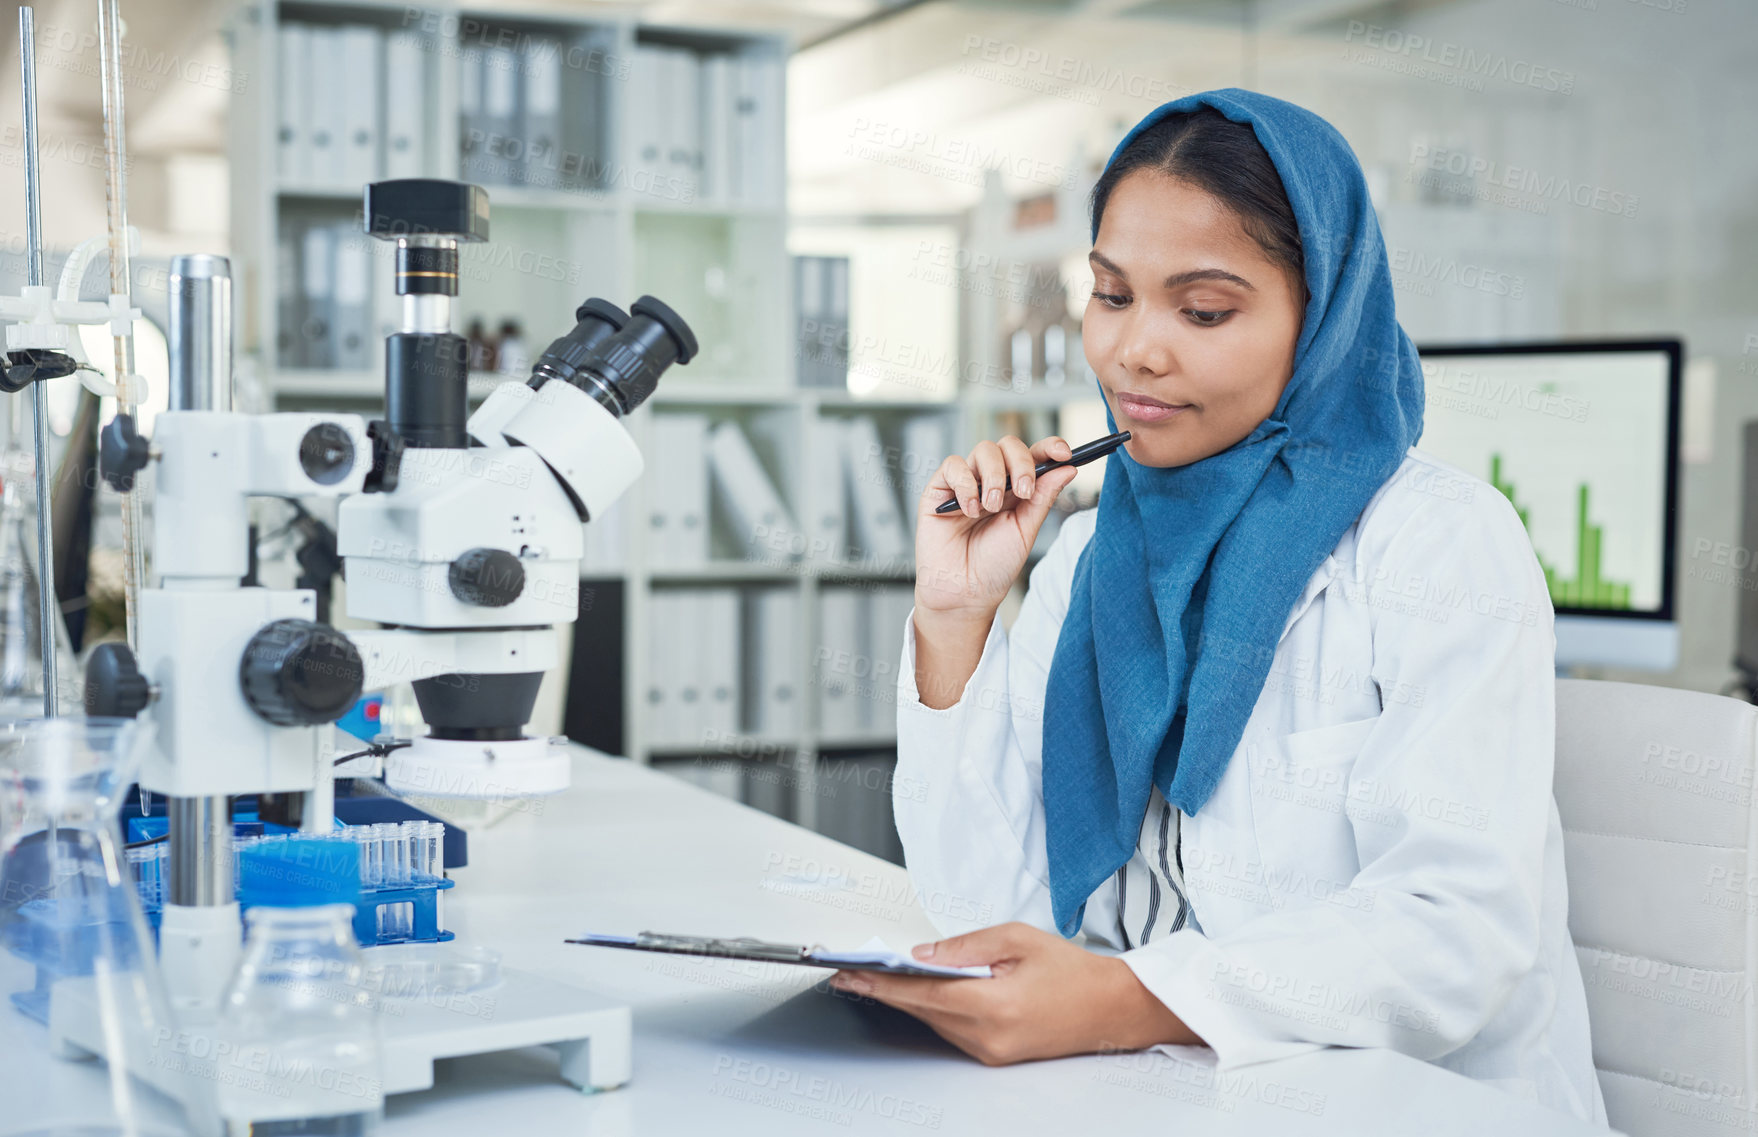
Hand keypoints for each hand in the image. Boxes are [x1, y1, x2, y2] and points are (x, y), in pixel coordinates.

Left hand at [827, 922, 1201, 1064]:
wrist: (1112, 1008)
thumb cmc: (1072, 970)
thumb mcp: (1017, 938)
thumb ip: (965, 946)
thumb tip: (922, 954)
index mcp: (994, 1005)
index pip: (921, 993)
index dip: (880, 982)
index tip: (849, 973)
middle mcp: (988, 1037)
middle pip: (921, 1010)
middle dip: (884, 989)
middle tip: (850, 971)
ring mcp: (991, 1052)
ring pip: (933, 1022)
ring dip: (907, 1000)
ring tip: (875, 977)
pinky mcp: (995, 1056)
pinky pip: (951, 1030)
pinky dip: (932, 1010)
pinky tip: (918, 993)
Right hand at [914, 435, 1080, 623]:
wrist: (965, 592)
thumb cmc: (994, 566)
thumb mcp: (1026, 530)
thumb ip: (1043, 497)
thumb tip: (1067, 468)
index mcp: (1016, 489)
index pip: (1034, 455)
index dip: (1050, 447)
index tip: (1065, 454)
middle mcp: (992, 481)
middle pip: (1009, 445)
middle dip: (1022, 463)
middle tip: (1024, 492)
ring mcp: (966, 483)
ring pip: (984, 450)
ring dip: (994, 477)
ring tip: (991, 507)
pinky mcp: (940, 489)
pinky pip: (953, 465)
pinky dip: (966, 485)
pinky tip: (969, 510)